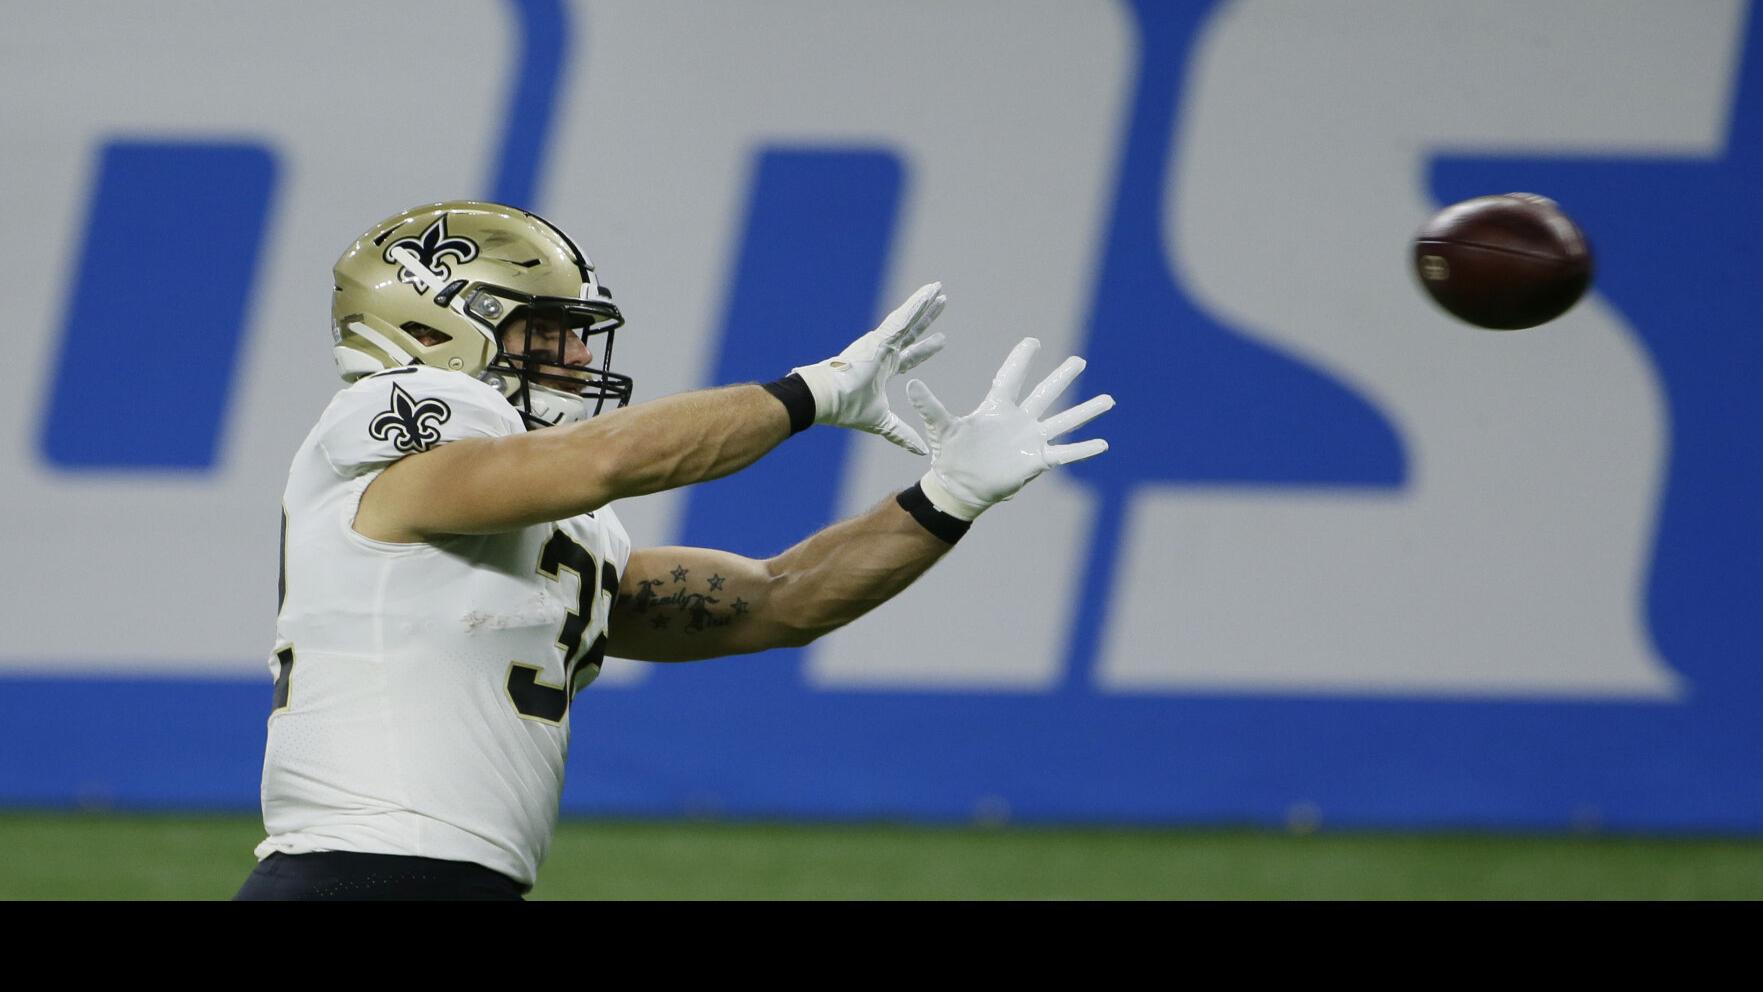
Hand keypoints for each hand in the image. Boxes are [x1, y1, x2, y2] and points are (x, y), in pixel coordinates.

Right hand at [791, 282, 947, 454]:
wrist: (826, 400)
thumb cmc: (846, 408)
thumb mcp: (882, 422)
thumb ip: (901, 434)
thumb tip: (921, 450)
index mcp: (883, 368)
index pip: (910, 356)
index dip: (926, 349)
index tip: (942, 340)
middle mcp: (882, 351)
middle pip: (912, 330)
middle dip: (927, 318)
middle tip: (942, 302)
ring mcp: (880, 342)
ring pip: (908, 318)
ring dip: (924, 303)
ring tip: (939, 289)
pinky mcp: (879, 338)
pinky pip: (903, 317)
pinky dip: (916, 305)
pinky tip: (929, 293)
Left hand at [906, 337, 1113, 518]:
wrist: (960, 487)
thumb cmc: (950, 455)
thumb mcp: (940, 428)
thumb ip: (930, 406)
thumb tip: (910, 385)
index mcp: (997, 408)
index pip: (1012, 377)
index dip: (1021, 359)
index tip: (1033, 341)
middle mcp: (1019, 420)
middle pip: (1045, 394)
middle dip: (1062, 377)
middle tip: (1079, 360)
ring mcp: (1030, 440)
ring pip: (1063, 420)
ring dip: (1085, 411)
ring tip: (1108, 399)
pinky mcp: (1037, 461)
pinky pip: (1065, 453)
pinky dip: (1084, 449)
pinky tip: (1103, 443)